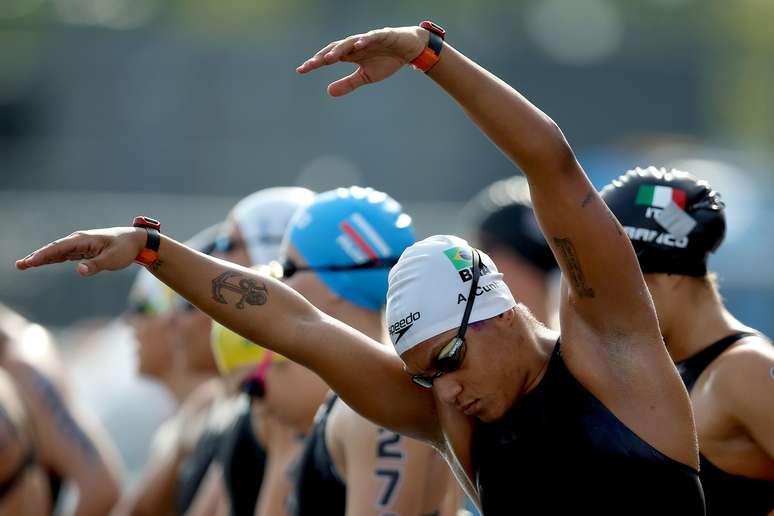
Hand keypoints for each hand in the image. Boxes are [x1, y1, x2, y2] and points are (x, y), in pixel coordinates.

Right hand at [16, 227, 145, 275]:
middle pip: (53, 249)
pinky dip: (53, 258)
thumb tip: (79, 270)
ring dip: (42, 257)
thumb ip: (95, 265)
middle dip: (36, 256)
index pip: (58, 248)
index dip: (42, 255)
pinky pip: (64, 254)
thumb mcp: (112, 259)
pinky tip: (44, 262)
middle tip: (19, 265)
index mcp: (83, 240)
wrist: (136, 241)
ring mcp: (80, 245)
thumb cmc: (124, 249)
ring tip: (25, 264)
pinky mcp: (84, 250)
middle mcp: (79, 240)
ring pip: (57, 251)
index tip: (29, 262)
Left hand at [297, 26, 428, 96]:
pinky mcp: (383, 35)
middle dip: (323, 56)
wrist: (409, 49)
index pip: (329, 57)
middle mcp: (355, 45)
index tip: (301, 70)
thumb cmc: (386, 61)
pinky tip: (357, 46)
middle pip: (335, 49)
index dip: (315, 63)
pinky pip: (371, 37)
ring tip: (329, 58)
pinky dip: (364, 40)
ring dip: (339, 49)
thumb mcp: (366, 77)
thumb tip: (328, 92)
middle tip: (311, 65)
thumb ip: (348, 83)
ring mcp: (368, 39)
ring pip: (350, 42)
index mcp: (350, 54)